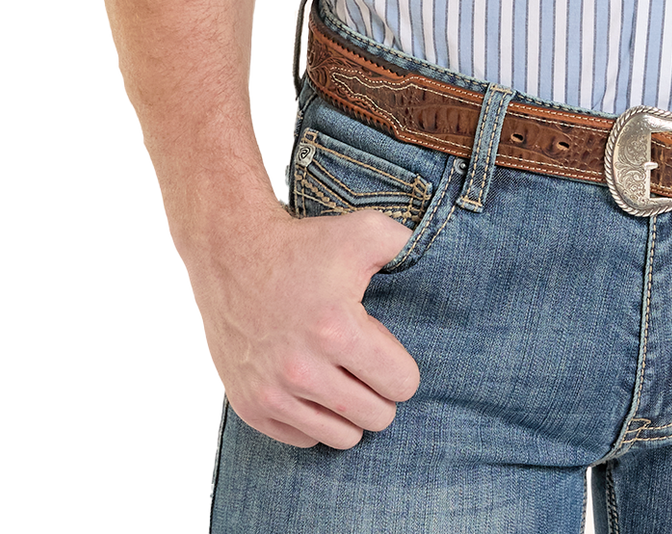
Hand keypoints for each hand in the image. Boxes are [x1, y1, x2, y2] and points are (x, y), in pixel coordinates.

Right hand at [183, 204, 418, 447]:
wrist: (231, 253)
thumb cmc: (303, 244)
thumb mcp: (362, 231)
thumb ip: (407, 244)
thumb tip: (440, 260)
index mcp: (336, 329)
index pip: (401, 384)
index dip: (403, 369)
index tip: (388, 352)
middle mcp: (302, 369)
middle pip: (375, 417)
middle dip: (381, 394)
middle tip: (368, 367)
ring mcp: (273, 392)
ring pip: (341, 437)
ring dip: (350, 413)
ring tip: (344, 381)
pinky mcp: (250, 406)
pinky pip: (303, 439)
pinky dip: (314, 420)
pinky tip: (313, 388)